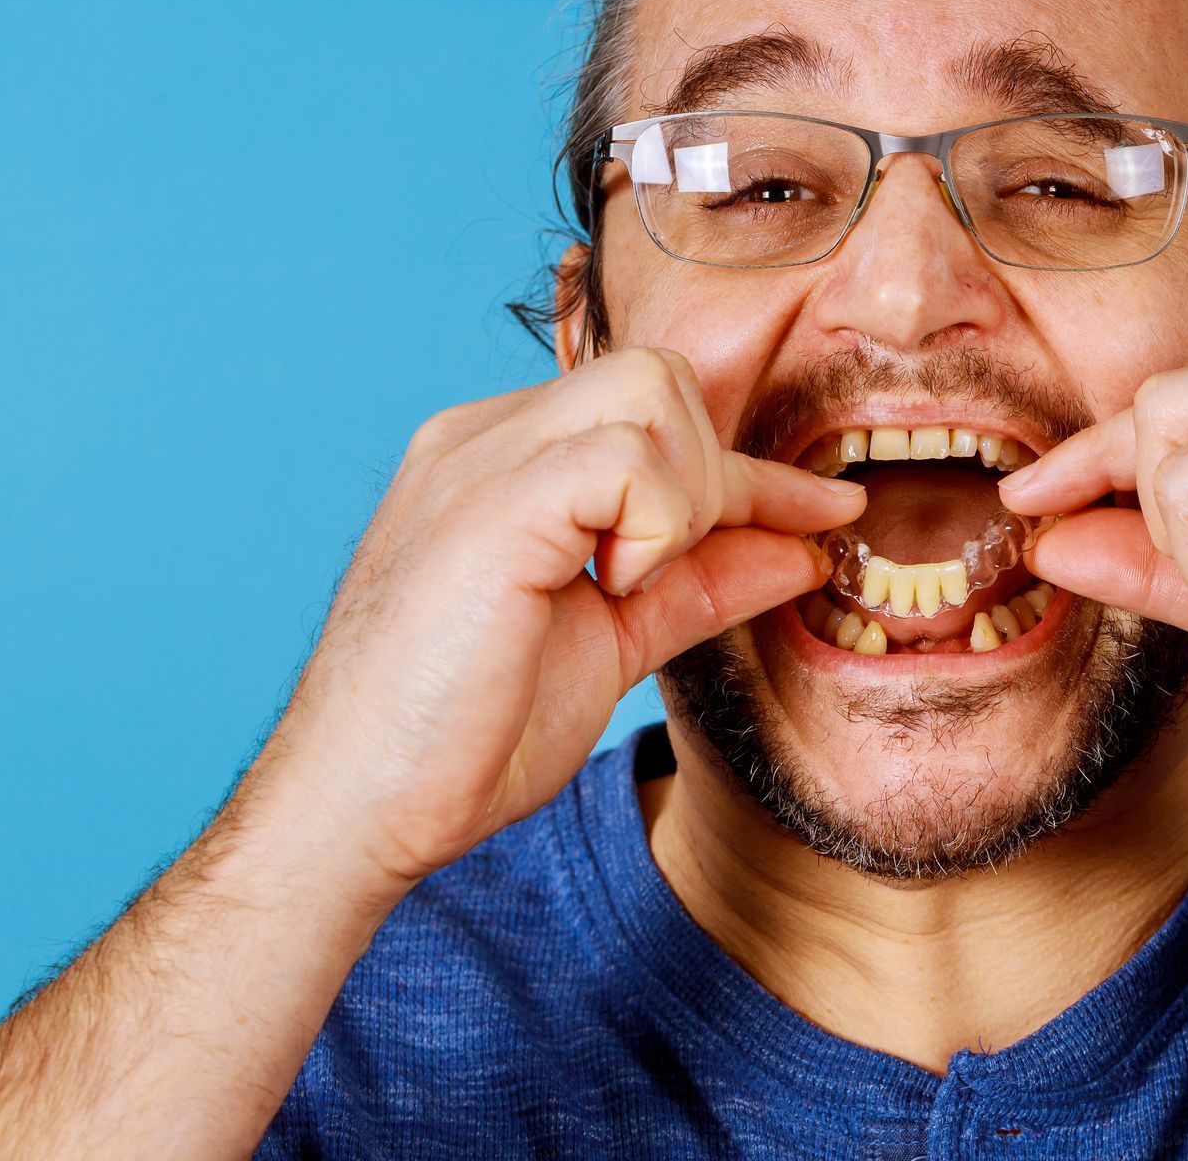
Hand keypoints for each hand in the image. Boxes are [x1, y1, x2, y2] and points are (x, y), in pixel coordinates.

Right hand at [271, 347, 864, 885]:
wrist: (360, 811)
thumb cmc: (464, 736)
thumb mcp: (613, 644)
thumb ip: (698, 583)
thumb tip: (798, 549)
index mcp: (502, 461)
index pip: (653, 411)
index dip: (748, 467)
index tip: (827, 511)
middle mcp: (481, 437)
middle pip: (661, 376)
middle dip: (711, 475)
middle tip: (666, 578)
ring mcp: (475, 460)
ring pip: (653, 392)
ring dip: (680, 499)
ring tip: (622, 586)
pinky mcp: (486, 506)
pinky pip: (626, 455)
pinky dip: (653, 524)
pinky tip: (607, 588)